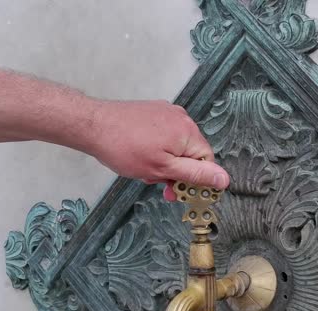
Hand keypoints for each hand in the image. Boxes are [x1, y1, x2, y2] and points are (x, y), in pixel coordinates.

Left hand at [83, 100, 228, 200]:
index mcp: (188, 131)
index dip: (193, 179)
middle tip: (154, 181)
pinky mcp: (153, 112)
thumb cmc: (124, 147)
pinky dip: (156, 149)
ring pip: (176, 147)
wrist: (93, 125)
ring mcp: (167, 113)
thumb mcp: (163, 170)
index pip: (206, 161)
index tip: (176, 190)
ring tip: (143, 167)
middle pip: (191, 154)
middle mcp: (182, 118)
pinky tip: (139, 154)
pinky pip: (164, 136)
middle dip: (174, 171)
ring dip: (164, 162)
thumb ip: (195, 175)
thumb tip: (224, 179)